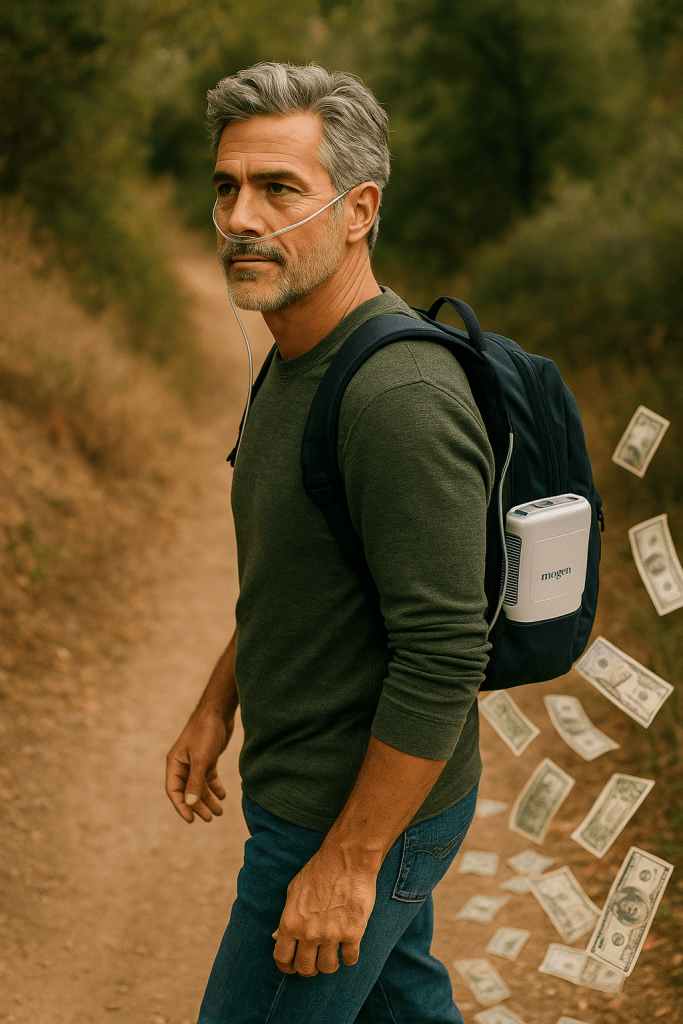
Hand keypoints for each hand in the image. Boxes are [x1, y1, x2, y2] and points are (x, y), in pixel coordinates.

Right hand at [165, 709, 232, 822]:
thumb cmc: (206, 733)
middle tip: (210, 818)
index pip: (174, 791)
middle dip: (198, 805)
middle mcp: (183, 765)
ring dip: (208, 799)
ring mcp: (195, 762)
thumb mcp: (201, 759)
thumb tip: (190, 804)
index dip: (181, 807)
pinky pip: (208, 778)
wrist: (218, 712)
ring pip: (200, 786)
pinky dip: (215, 787)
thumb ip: (195, 782)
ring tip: (219, 812)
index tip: (191, 820)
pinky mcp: (207, 758)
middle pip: (188, 791)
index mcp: (175, 764)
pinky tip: (222, 795)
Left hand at [271, 845, 377, 976]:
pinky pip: (350, 958)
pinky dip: (349, 957)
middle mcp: (309, 933)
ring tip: (332, 954)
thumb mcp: (294, 891)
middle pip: (305, 968)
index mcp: (291, 923)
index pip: (282, 959)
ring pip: (328, 967)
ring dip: (329, 964)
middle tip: (314, 960)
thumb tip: (276, 937)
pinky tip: (348, 948)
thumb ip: (286, 917)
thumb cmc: (319, 871)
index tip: (292, 966)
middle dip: (309, 968)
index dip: (286, 967)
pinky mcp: (353, 932)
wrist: (347, 859)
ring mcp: (331, 934)